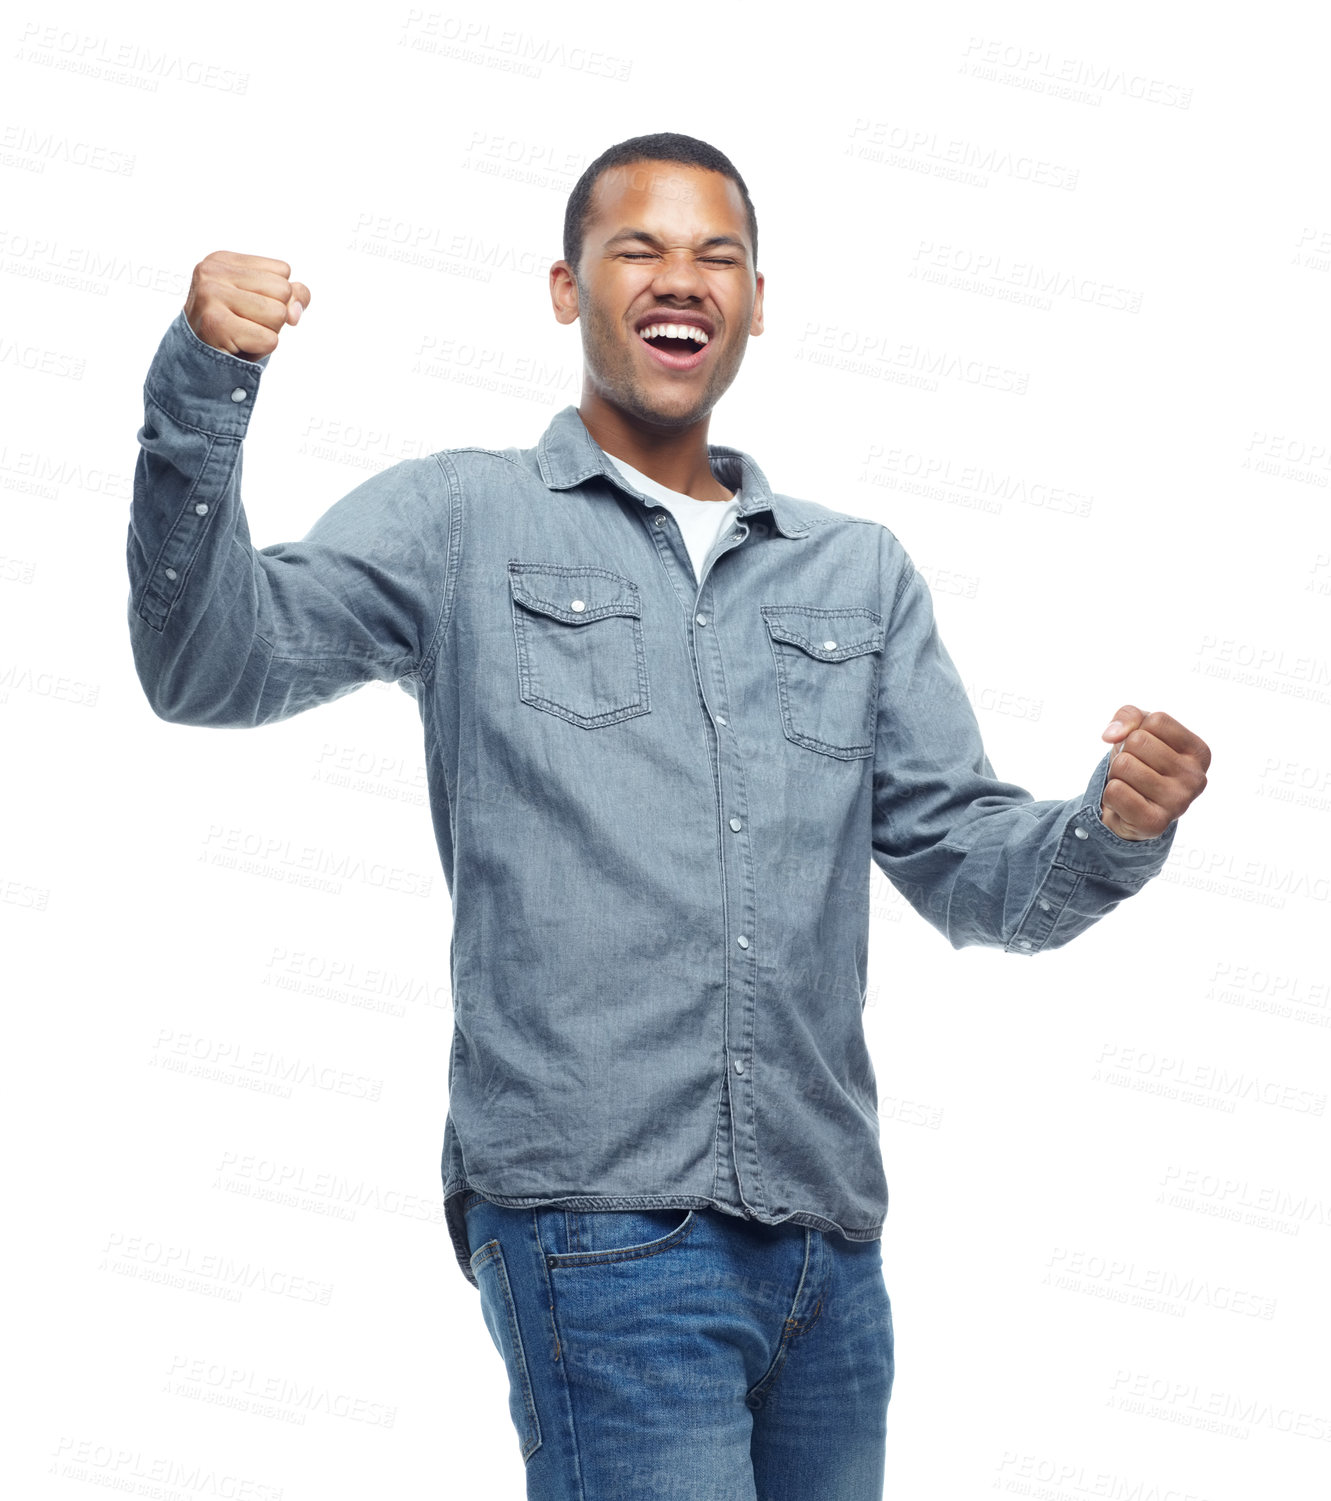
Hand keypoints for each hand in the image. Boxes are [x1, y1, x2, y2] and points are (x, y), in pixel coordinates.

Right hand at [183, 251, 310, 359]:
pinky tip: (239, 346)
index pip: (283, 270)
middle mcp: (212, 272)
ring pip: (278, 314)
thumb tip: (295, 311)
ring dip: (268, 333)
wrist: (199, 361)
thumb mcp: (263, 303)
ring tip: (243, 335)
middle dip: (275, 315)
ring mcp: (211, 296)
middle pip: (282, 290)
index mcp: (223, 260)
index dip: (277, 297)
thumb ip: (290, 296)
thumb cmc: (234, 329)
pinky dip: (261, 349)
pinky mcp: (216, 324)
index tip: (249, 308)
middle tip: (246, 324)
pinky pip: (269, 339)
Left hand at [1099, 706, 1209, 839]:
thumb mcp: (1139, 729)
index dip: (1138, 730)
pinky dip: (1110, 794)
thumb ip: (1128, 715)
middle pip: (1138, 742)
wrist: (1130, 809)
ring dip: (1116, 774)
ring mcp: (1179, 803)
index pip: (1156, 721)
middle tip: (1134, 770)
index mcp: (1200, 752)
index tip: (1145, 749)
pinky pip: (1115, 791)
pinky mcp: (1155, 823)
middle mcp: (1196, 778)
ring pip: (1123, 765)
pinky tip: (1125, 803)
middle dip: (1125, 753)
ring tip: (1131, 786)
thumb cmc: (1140, 762)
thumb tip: (1111, 735)